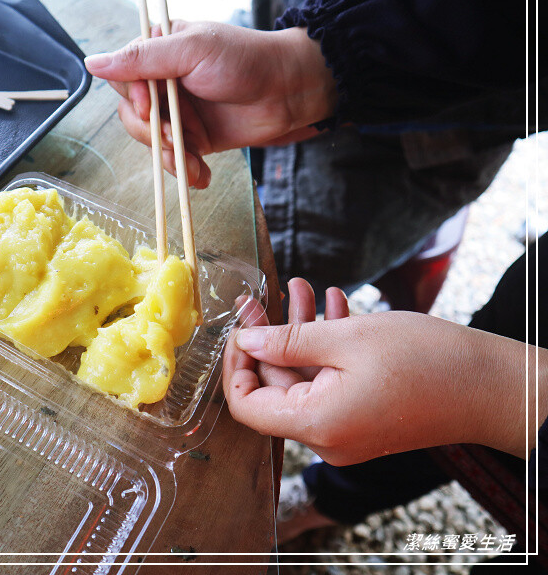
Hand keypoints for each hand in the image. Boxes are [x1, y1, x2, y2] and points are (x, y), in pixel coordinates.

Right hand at [84, 21, 336, 187]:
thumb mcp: (191, 50)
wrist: (290, 94)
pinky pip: (175, 159)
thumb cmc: (246, 60)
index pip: (124, 76)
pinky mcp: (195, 139)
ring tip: (193, 159)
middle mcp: (165, 82)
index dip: (134, 97)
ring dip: (170, 155)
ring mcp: (179, 112)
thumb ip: (142, 58)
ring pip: (152, 141)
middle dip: (153, 132)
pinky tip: (201, 175)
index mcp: (160, 51)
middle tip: (177, 137)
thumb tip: (92, 62)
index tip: (153, 106)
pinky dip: (185, 171)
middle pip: (133, 114)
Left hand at [224, 278, 542, 464]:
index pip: (246, 407)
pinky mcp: (363, 419)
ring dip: (300, 334)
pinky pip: (329, 384)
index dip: (235, 365)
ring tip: (300, 288)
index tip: (239, 328)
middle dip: (270, 336)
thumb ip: (287, 342)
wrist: (490, 386)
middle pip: (275, 387)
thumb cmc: (425, 360)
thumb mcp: (346, 339)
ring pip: (304, 379)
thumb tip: (245, 342)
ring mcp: (345, 431)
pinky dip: (324, 349)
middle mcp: (326, 437)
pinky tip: (331, 307)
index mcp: (315, 424)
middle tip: (267, 295)